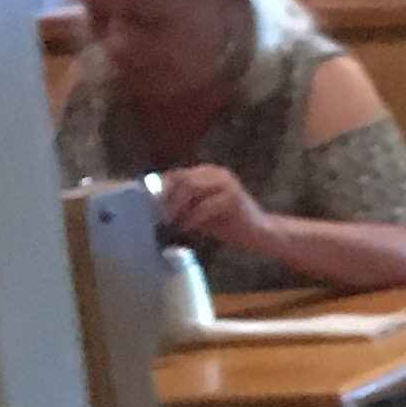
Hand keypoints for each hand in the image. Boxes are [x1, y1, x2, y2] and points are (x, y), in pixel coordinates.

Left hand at [155, 163, 272, 260]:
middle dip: (163, 199)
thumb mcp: (197, 211)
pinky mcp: (234, 198)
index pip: (175, 174)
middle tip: (151, 217)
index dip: (157, 190)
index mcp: (207, 172)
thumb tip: (149, 209)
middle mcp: (216, 172)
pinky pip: (204, 206)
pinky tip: (183, 229)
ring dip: (174, 207)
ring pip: (190, 188)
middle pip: (180, 179)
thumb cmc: (228, 224)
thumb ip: (179, 205)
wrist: (261, 234)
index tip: (143, 208)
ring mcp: (227, 183)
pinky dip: (190, 219)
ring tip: (165, 223)